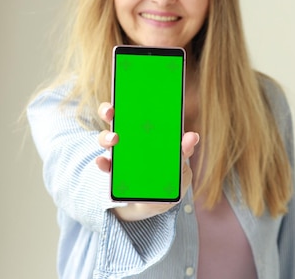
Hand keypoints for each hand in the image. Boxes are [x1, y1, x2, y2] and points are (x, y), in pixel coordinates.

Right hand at [95, 102, 197, 220]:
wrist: (157, 203)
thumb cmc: (169, 177)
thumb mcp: (179, 164)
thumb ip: (184, 150)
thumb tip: (192, 136)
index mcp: (144, 131)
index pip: (133, 110)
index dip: (126, 99)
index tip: (125, 91)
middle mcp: (127, 138)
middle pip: (113, 119)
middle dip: (108, 111)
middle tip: (111, 112)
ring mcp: (118, 155)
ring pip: (105, 139)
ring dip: (106, 137)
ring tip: (114, 140)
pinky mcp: (112, 172)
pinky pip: (103, 164)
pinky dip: (101, 162)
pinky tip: (103, 162)